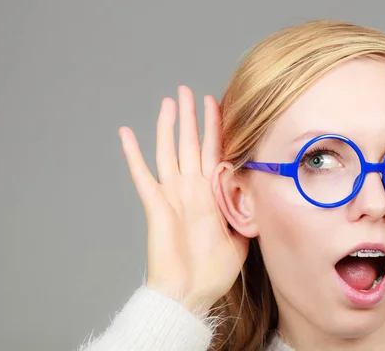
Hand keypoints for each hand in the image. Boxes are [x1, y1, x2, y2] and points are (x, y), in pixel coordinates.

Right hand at [118, 85, 248, 313]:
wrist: (190, 292)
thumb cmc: (213, 271)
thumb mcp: (241, 238)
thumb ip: (246, 214)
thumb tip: (259, 196)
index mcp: (210, 193)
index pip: (213, 152)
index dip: (215, 128)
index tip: (218, 103)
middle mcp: (191, 188)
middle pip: (190, 143)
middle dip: (192, 117)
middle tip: (189, 91)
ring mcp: (172, 194)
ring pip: (169, 151)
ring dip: (169, 126)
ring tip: (170, 102)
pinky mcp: (156, 204)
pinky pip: (142, 175)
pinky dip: (132, 154)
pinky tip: (126, 133)